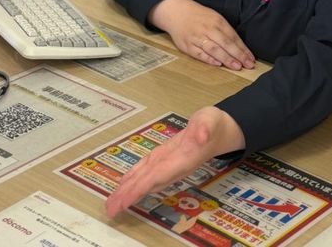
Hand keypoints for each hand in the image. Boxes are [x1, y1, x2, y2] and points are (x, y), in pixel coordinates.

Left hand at [105, 107, 244, 217]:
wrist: (221, 131)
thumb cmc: (214, 125)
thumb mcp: (211, 121)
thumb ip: (206, 128)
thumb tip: (201, 135)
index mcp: (183, 159)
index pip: (158, 176)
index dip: (141, 188)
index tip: (126, 200)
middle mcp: (174, 166)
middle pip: (149, 184)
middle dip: (130, 196)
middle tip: (111, 210)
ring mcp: (168, 164)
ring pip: (146, 180)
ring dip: (129, 192)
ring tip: (112, 204)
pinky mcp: (165, 158)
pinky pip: (147, 171)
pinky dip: (134, 178)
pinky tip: (124, 185)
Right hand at [148, 0, 254, 69]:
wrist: (177, 12)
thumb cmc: (199, 16)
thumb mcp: (215, 17)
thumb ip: (226, 31)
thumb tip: (240, 47)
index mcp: (217, 21)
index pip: (233, 37)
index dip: (243, 48)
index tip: (251, 58)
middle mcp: (207, 29)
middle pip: (225, 43)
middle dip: (238, 55)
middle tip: (248, 65)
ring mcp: (197, 37)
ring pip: (213, 49)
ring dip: (226, 59)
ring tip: (236, 66)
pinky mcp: (187, 45)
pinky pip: (199, 54)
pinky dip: (209, 59)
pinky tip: (218, 64)